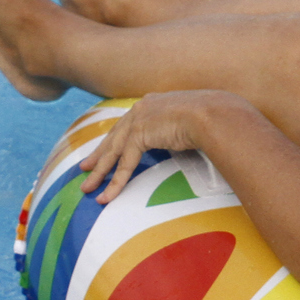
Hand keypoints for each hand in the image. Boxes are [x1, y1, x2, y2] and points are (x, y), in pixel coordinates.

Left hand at [77, 91, 240, 203]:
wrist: (214, 114)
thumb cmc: (212, 119)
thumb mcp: (192, 122)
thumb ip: (180, 130)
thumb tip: (186, 141)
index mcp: (153, 103)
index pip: (128, 125)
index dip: (115, 139)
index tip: (105, 150)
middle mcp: (142, 108)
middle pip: (114, 137)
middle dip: (98, 155)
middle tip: (85, 168)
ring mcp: (139, 119)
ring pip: (113, 152)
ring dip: (99, 172)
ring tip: (87, 188)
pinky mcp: (139, 134)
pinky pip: (123, 164)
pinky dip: (115, 183)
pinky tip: (106, 196)